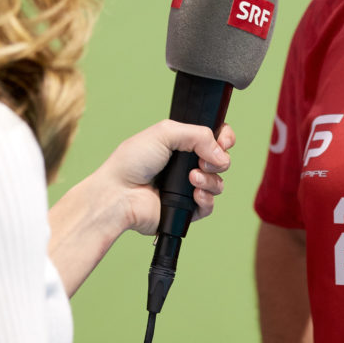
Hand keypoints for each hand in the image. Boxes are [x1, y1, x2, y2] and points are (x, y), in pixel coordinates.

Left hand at [94, 119, 235, 235]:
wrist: (119, 194)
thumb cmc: (132, 162)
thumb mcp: (165, 132)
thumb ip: (198, 134)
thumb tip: (222, 153)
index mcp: (181, 145)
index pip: (214, 139)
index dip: (224, 139)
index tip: (224, 142)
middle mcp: (186, 166)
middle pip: (221, 161)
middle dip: (219, 160)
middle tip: (202, 161)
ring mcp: (187, 188)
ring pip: (218, 184)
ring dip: (210, 180)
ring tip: (192, 178)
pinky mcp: (187, 210)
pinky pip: (209, 206)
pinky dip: (206, 199)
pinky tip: (194, 194)